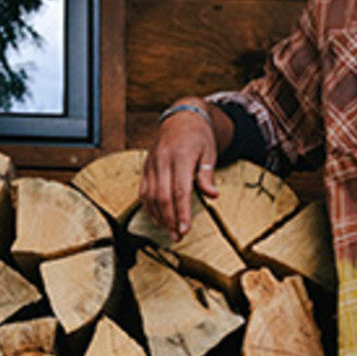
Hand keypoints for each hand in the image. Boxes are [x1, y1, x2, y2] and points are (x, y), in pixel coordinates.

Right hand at [140, 99, 230, 240]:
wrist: (181, 118)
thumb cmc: (199, 137)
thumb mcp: (209, 152)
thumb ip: (207, 175)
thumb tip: (213, 195)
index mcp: (180, 156)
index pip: (180, 190)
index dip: (182, 212)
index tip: (185, 230)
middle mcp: (162, 161)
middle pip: (163, 196)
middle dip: (170, 219)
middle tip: (177, 237)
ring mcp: (152, 164)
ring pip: (150, 196)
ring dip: (159, 217)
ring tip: (169, 232)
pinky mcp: (146, 167)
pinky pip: (143, 191)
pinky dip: (148, 207)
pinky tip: (157, 220)